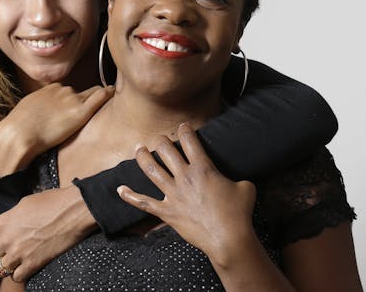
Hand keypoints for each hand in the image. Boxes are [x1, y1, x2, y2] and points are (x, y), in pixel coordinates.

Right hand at [0, 84, 113, 174]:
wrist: (19, 132)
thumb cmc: (19, 126)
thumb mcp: (28, 108)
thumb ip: (40, 107)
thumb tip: (42, 114)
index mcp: (50, 89)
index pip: (68, 91)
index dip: (74, 98)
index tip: (77, 104)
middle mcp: (63, 90)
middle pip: (81, 92)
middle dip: (87, 98)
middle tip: (95, 106)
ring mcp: (72, 99)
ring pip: (91, 94)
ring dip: (96, 100)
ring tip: (108, 102)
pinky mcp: (80, 111)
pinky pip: (99, 97)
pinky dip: (107, 93)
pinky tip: (114, 92)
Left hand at [0, 185, 95, 281]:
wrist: (72, 211)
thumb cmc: (52, 201)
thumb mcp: (25, 203)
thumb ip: (12, 217)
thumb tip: (10, 224)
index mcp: (3, 222)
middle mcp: (7, 239)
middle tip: (8, 251)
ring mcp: (19, 253)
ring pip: (0, 269)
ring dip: (8, 265)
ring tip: (18, 259)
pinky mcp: (33, 263)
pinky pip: (17, 277)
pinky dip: (20, 273)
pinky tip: (27, 265)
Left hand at [116, 123, 256, 267]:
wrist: (228, 239)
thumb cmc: (239, 213)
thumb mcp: (246, 187)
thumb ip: (237, 178)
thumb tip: (237, 180)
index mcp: (203, 168)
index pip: (190, 140)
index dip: (185, 129)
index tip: (183, 127)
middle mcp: (184, 177)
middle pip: (166, 150)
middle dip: (162, 141)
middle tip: (161, 139)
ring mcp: (173, 194)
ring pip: (152, 170)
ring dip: (143, 157)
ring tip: (139, 149)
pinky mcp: (167, 212)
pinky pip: (144, 202)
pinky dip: (130, 196)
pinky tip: (120, 189)